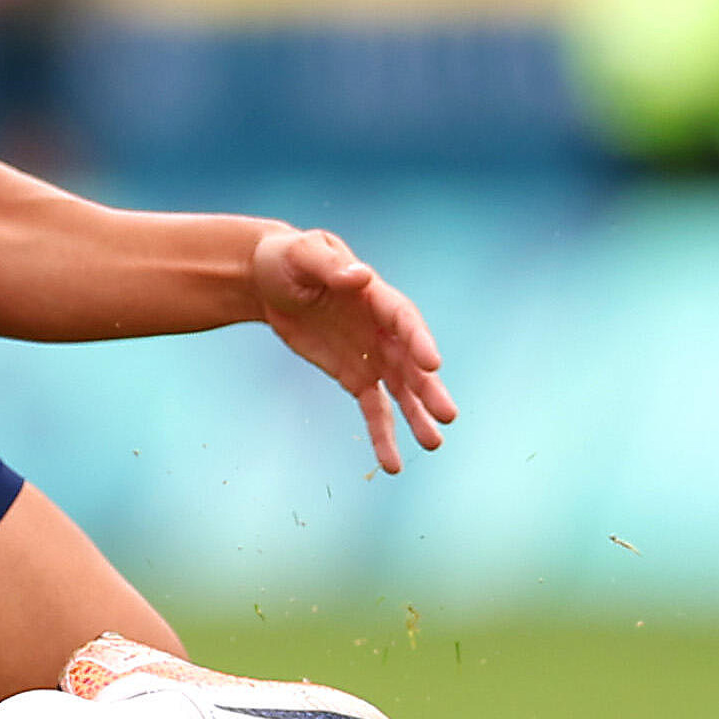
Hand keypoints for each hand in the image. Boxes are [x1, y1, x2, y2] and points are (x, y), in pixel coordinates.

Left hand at [252, 226, 456, 476]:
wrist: (271, 280)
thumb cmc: (291, 260)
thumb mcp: (304, 255)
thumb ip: (331, 266)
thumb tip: (359, 275)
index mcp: (376, 296)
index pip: (403, 320)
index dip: (418, 340)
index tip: (432, 364)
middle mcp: (383, 329)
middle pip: (411, 362)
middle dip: (428, 389)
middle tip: (447, 415)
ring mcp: (373, 355)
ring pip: (401, 391)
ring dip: (416, 418)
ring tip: (433, 445)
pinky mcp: (355, 376)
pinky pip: (374, 408)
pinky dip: (383, 434)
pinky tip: (392, 463)